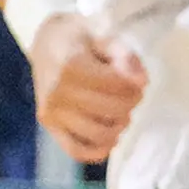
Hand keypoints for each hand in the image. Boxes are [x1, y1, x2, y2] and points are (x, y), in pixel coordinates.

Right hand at [30, 13, 148, 160]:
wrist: (47, 43)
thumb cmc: (79, 39)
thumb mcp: (103, 37)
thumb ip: (124, 56)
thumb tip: (140, 81)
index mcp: (72, 66)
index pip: (118, 87)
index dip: (135, 85)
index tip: (138, 80)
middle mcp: (59, 92)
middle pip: (112, 111)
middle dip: (130, 103)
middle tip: (132, 95)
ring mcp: (52, 112)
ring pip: (99, 134)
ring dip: (118, 126)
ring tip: (120, 113)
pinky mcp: (49, 126)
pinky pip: (76, 150)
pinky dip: (98, 150)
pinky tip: (109, 138)